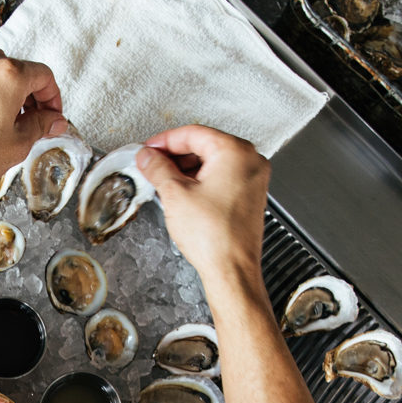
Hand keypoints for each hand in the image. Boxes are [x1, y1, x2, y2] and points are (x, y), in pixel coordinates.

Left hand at [0, 48, 66, 203]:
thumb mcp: (18, 144)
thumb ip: (41, 125)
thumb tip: (53, 120)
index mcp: (10, 76)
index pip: (44, 76)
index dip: (53, 97)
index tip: (52, 114)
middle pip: (19, 70)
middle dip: (31, 94)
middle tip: (34, 119)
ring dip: (4, 85)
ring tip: (6, 111)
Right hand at [135, 126, 271, 291]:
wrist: (232, 269)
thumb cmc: (214, 236)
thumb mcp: (175, 194)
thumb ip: (158, 168)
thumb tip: (148, 157)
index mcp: (235, 152)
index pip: (193, 133)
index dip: (165, 141)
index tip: (148, 149)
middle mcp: (250, 161)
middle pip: (205, 145)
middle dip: (175, 155)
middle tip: (152, 164)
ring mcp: (253, 179)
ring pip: (213, 162)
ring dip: (186, 169)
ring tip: (163, 180)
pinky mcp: (250, 196)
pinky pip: (222, 177)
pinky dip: (201, 180)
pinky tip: (183, 192)